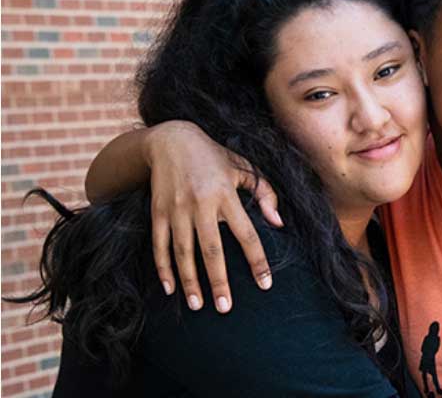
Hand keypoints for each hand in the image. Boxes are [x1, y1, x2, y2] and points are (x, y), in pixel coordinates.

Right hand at [143, 121, 281, 312]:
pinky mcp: (158, 212)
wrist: (171, 140)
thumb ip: (265, 194)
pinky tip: (170, 288)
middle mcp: (202, 204)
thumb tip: (278, 223)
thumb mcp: (245, 167)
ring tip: (198, 305)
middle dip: (219, 281)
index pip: (246, 234)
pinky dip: (163, 268)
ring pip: (183, 252)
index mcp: (227, 194)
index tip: (265, 284)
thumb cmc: (215, 156)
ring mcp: (177, 209)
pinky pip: (159, 245)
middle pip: (212, 250)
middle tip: (226, 308)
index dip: (257, 261)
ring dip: (190, 281)